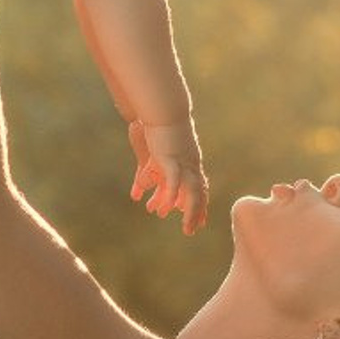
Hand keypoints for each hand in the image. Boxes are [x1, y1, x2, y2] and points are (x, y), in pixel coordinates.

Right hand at [130, 119, 208, 233]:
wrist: (162, 107)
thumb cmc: (160, 125)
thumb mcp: (157, 152)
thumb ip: (150, 172)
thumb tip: (139, 187)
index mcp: (190, 161)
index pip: (198, 187)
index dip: (199, 205)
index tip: (200, 220)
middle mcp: (191, 163)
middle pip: (198, 193)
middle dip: (196, 214)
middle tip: (192, 231)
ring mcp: (183, 161)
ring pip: (191, 191)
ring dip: (190, 212)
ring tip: (186, 228)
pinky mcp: (170, 157)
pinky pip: (174, 181)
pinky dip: (172, 196)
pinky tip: (169, 208)